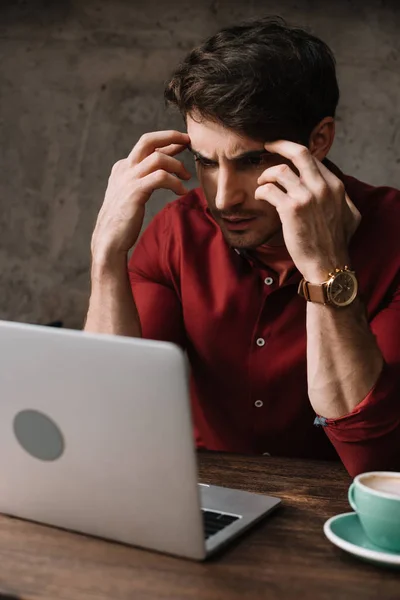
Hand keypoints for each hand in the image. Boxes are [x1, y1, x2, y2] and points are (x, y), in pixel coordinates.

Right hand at [91, 130, 190, 262]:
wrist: (108, 239)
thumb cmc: (123, 220)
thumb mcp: (131, 194)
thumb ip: (143, 180)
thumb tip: (161, 171)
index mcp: (123, 168)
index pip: (146, 146)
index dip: (166, 141)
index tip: (183, 142)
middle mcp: (125, 169)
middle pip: (148, 140)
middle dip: (170, 136)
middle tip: (188, 141)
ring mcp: (129, 179)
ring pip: (158, 158)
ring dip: (177, 166)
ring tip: (186, 178)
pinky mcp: (136, 191)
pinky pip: (161, 177)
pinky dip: (175, 183)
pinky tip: (181, 192)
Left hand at [255, 141, 360, 281]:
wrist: (328, 265)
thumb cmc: (336, 244)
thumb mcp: (351, 216)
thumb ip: (342, 198)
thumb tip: (335, 188)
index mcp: (335, 186)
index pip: (313, 159)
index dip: (295, 153)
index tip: (284, 153)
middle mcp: (322, 187)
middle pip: (299, 153)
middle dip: (280, 144)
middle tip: (267, 145)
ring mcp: (306, 197)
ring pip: (280, 170)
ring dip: (267, 174)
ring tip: (261, 181)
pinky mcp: (290, 210)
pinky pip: (269, 190)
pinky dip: (262, 191)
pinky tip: (260, 196)